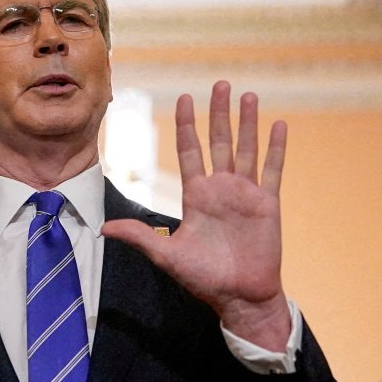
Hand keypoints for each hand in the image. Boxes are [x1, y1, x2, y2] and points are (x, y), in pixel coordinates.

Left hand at [101, 81, 289, 350]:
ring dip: (247, 122)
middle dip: (219, 113)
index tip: (185, 98)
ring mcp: (245, 194)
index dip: (187, 125)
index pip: (190, 150)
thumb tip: (104, 228)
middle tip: (220, 83)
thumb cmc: (204, 279)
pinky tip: (278, 124)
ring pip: (246, 149)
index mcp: (196, 196)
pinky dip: (275, 147)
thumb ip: (140, 236)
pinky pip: (272, 169)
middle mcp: (221, 188)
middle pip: (219, 141)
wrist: (240, 297)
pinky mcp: (268, 203)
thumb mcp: (167, 255)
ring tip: (248, 95)